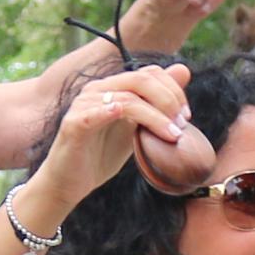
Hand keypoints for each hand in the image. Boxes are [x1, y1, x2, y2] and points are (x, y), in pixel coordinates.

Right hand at [21, 64, 192, 222]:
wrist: (69, 183)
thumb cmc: (101, 156)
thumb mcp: (135, 129)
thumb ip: (156, 105)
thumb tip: (184, 71)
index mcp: (113, 88)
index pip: (148, 73)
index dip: (173, 90)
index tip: (186, 116)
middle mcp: (98, 89)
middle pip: (140, 80)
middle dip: (168, 100)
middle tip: (182, 124)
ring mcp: (84, 104)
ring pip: (126, 99)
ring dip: (154, 117)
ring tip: (172, 135)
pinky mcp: (74, 124)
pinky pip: (94, 113)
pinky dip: (110, 111)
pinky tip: (123, 116)